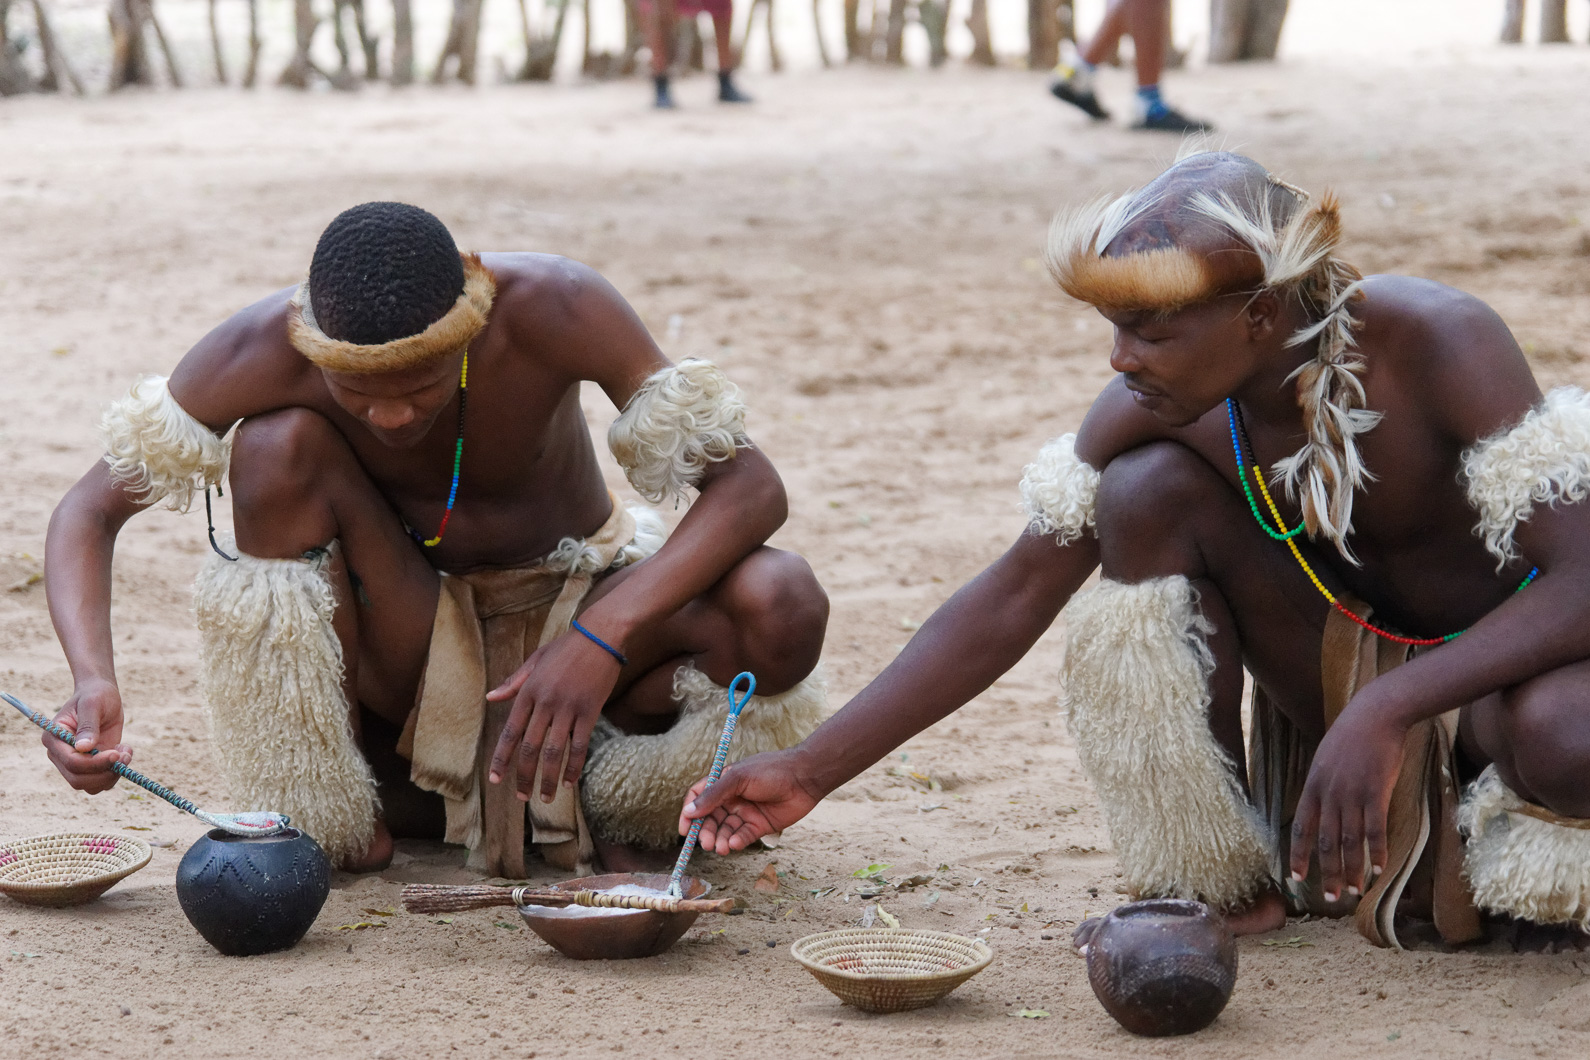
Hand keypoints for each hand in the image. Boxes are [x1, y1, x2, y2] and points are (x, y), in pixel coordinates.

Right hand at [44, 678, 130, 793]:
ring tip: (126, 752)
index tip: (116, 754)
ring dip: (112, 774)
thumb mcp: (93, 704)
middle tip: (125, 756)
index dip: (94, 763)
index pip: (71, 762)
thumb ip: (88, 725)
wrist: (103, 696)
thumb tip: (83, 748)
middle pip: (78, 779)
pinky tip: (124, 752)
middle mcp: (60, 755)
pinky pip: (101, 781)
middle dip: (105, 772)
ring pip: (89, 785)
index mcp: (54, 739)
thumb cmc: (95, 695)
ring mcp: (74, 762)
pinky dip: (115, 773)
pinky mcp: (90, 765)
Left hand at [486, 628, 621, 802]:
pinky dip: (574, 766)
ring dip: (549, 778)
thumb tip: (491, 697)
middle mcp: (546, 702)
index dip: (502, 758)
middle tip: (522, 797)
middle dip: (524, 776)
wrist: (600, 636)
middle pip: (530, 747)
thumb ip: (514, 682)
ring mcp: (569, 708)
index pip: (510, 732)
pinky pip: (580, 745)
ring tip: (547, 798)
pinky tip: (570, 782)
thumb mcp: (535, 660)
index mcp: (529, 691)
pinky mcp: (590, 711)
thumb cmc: (567, 647)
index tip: (496, 779)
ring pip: (554, 752)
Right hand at [678, 749, 823, 854]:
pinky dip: (736, 842)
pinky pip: (743, 836)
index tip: (684, 829)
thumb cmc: (771, 770)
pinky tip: (735, 844)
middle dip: (706, 832)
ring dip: (720, 840)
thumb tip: (689, 811)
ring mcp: (745, 813)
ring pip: (726, 830)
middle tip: (707, 843)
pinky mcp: (759, 826)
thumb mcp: (738, 778)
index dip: (689, 813)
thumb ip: (713, 795)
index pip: (699, 798)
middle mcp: (732, 799)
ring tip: (721, 848)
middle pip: (711, 819)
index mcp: (724, 782)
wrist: (804, 778)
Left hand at [1288, 702, 1406, 901]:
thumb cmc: (1351, 735)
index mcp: (1313, 786)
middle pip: (1325, 842)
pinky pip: (1374, 829)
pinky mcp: (1376, 792)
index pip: (1300, 828)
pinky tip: (1378, 869)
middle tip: (1330, 897)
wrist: (1375, 714)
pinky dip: (1376, 852)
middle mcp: (1329, 793)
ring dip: (1351, 869)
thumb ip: (1322, 785)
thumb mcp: (1325, 759)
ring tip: (1354, 891)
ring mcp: (1352, 793)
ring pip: (1349, 841)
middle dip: (1326, 873)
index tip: (1296, 878)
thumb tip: (1322, 809)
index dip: (1299, 855)